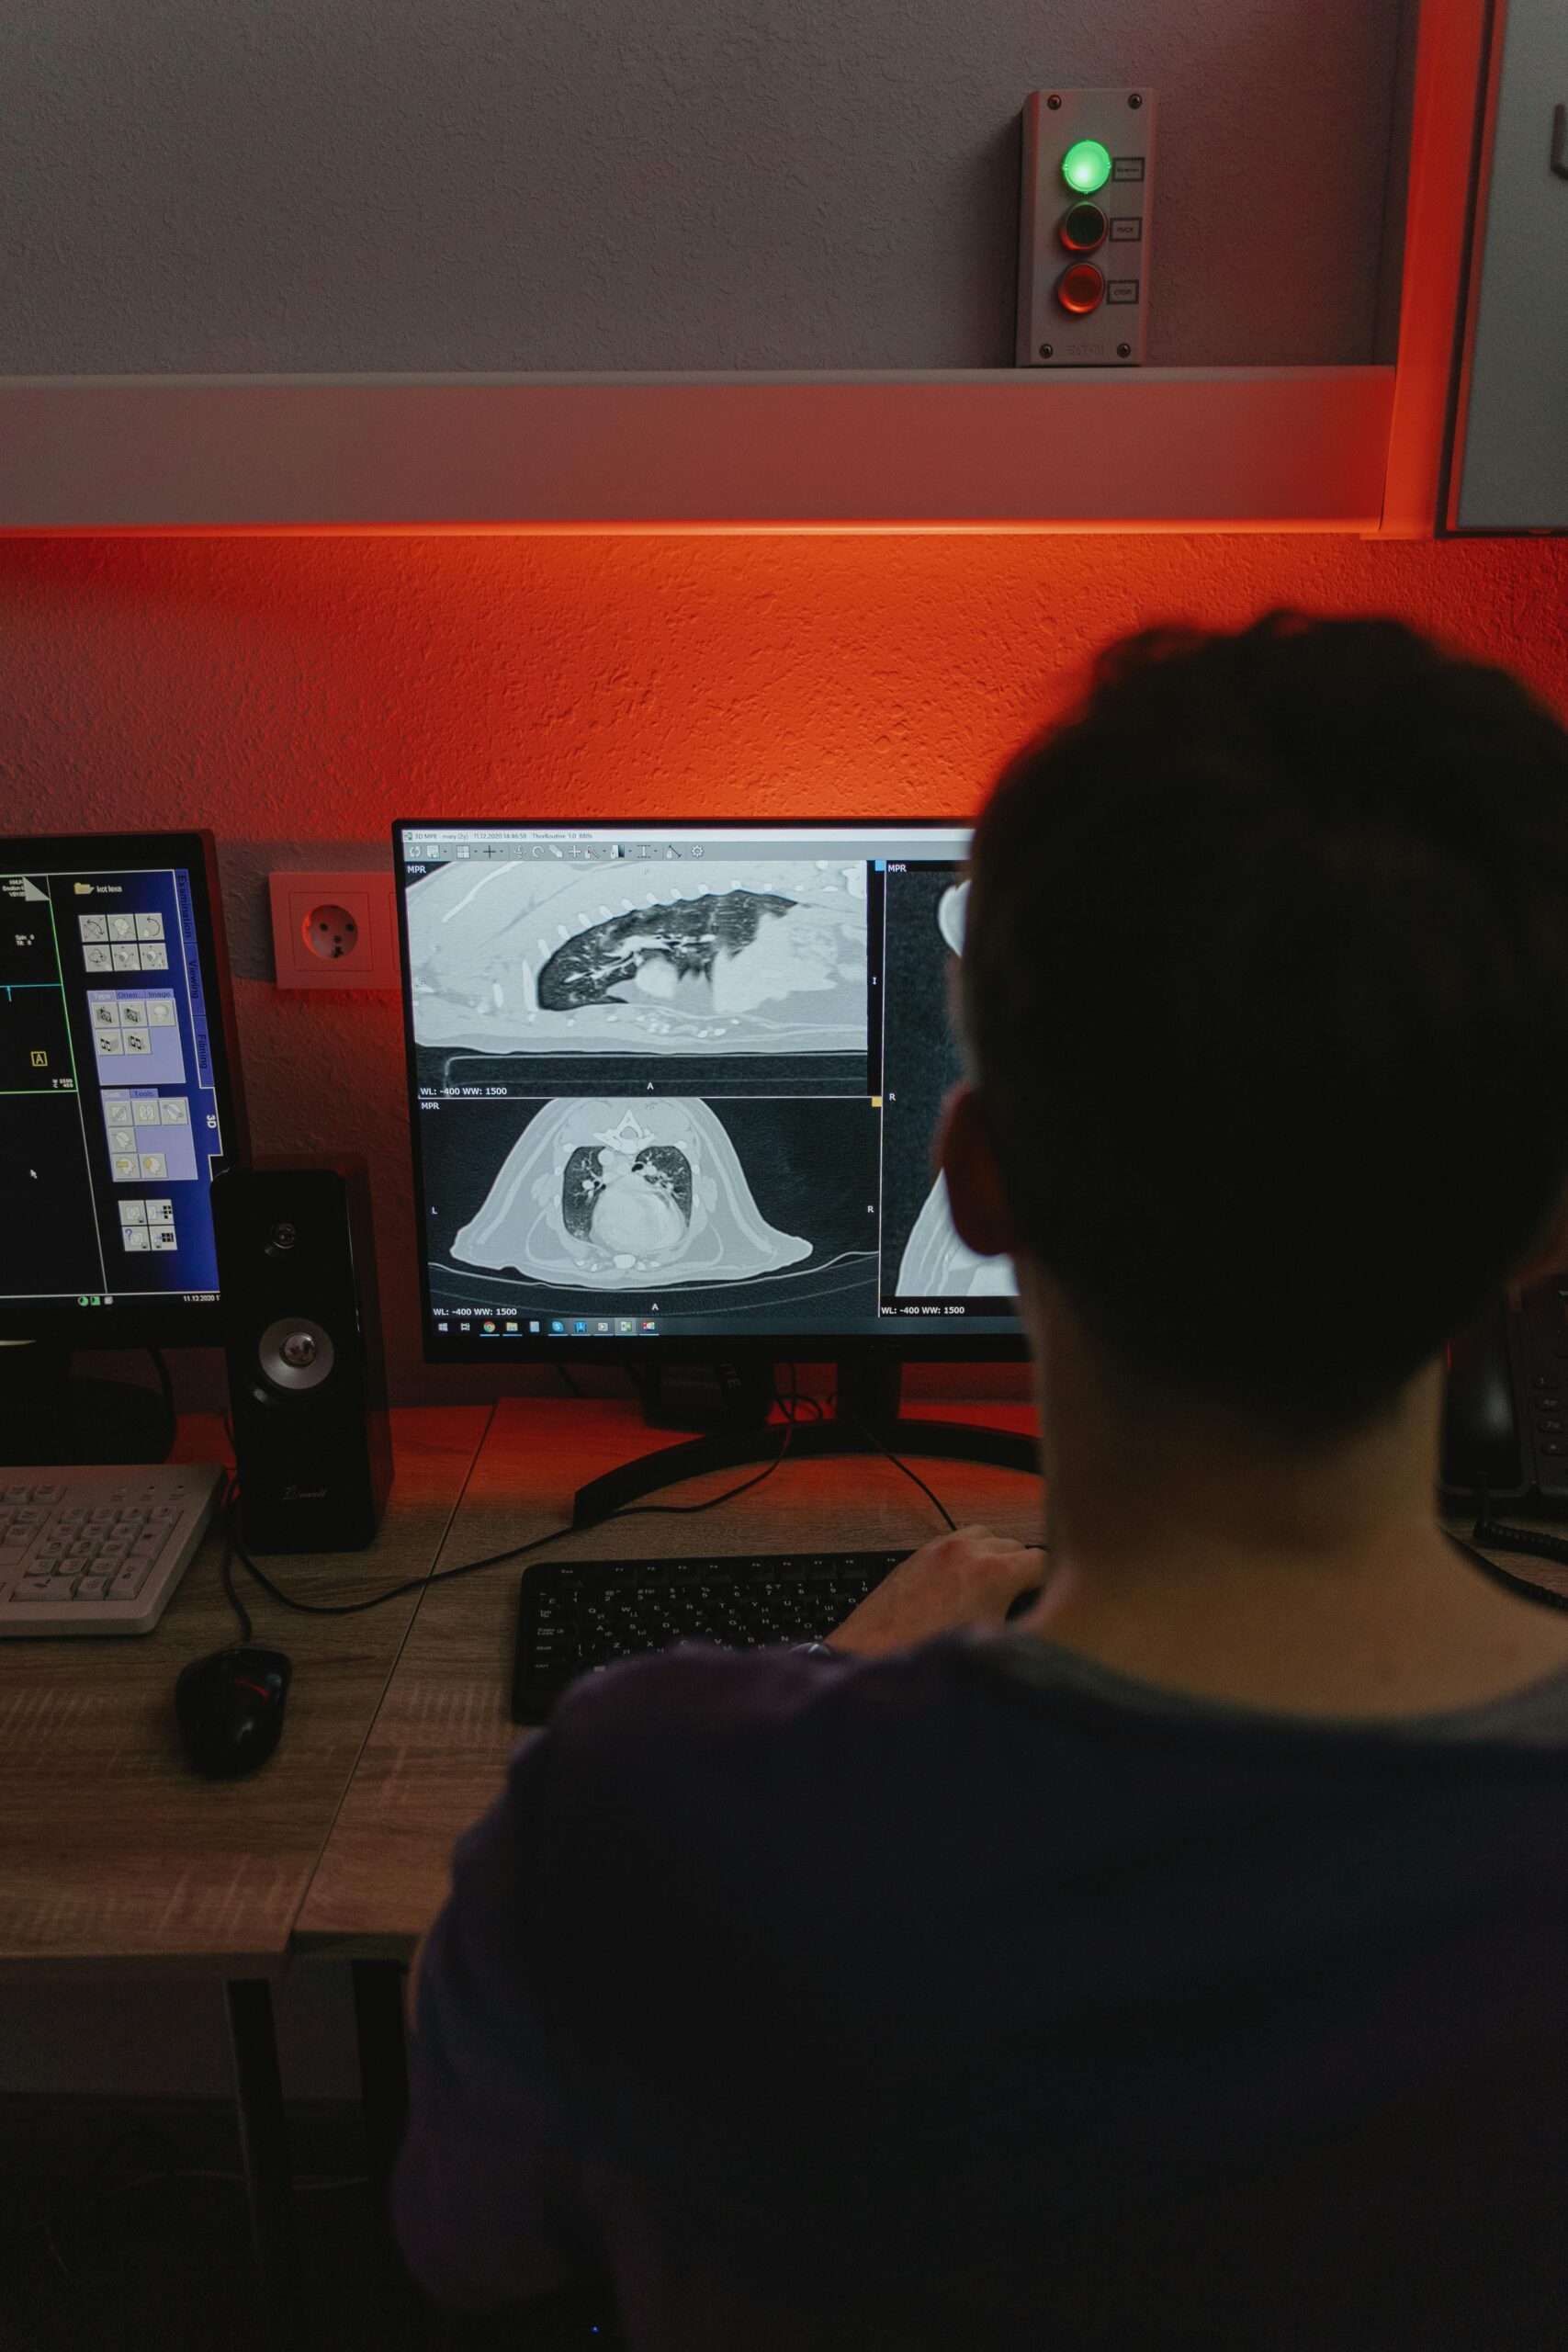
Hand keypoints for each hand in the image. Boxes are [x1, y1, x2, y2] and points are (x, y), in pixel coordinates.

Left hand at [826, 1525, 1043, 1657]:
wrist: (872, 1659)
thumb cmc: (927, 1658)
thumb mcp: (992, 1647)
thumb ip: (1024, 1625)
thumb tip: (1044, 1623)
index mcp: (993, 1573)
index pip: (1043, 1560)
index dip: (1053, 1582)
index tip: (1053, 1597)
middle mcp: (967, 1552)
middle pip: (1016, 1545)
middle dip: (1024, 1569)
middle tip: (1025, 1598)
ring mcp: (939, 1549)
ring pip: (984, 1535)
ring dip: (994, 1555)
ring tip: (995, 1587)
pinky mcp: (917, 1555)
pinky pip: (954, 1541)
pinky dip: (966, 1554)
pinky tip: (963, 1584)